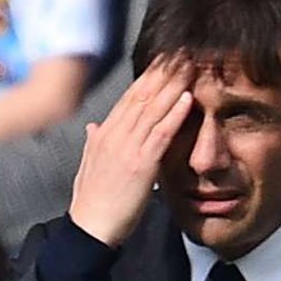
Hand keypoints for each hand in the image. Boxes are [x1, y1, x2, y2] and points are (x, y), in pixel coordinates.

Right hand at [69, 58, 193, 246]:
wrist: (90, 228)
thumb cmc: (92, 203)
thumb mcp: (89, 166)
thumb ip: (94, 143)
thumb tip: (94, 126)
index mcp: (104, 134)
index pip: (129, 97)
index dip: (149, 76)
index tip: (165, 60)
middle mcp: (114, 135)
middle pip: (142, 95)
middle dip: (163, 71)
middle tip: (183, 51)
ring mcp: (127, 148)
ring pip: (153, 109)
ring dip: (174, 85)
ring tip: (191, 65)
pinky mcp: (140, 165)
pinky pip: (160, 134)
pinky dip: (174, 115)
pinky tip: (188, 98)